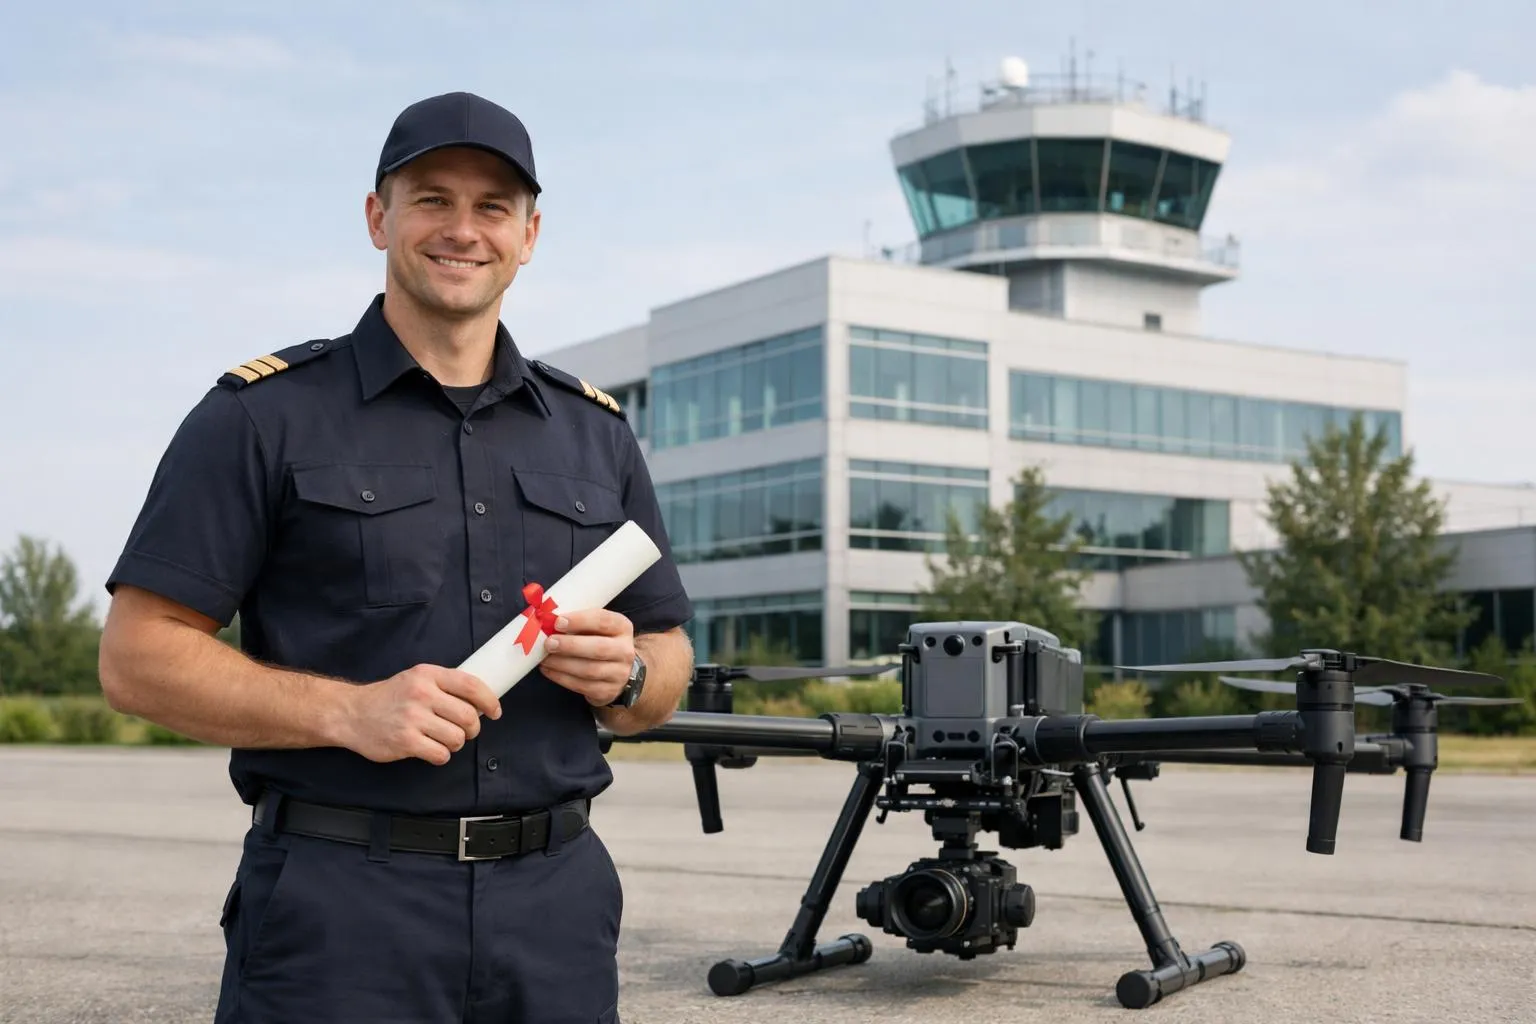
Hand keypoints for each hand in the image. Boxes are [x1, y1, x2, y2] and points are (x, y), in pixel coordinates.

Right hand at [339, 664, 502, 765]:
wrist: (351, 714)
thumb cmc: (389, 698)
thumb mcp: (416, 679)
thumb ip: (444, 685)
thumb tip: (480, 700)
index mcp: (428, 675)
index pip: (471, 685)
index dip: (489, 700)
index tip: (495, 711)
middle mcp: (421, 694)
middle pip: (468, 716)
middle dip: (472, 728)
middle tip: (464, 731)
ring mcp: (412, 718)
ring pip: (457, 738)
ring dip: (455, 743)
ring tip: (443, 740)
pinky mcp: (405, 741)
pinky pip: (440, 754)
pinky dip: (441, 755)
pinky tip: (431, 749)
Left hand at [540, 608, 635, 706]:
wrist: (618, 669)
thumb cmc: (600, 640)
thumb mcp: (596, 627)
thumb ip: (578, 623)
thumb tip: (548, 623)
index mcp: (622, 627)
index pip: (603, 621)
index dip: (580, 620)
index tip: (558, 621)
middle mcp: (625, 650)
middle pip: (599, 648)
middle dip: (570, 645)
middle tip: (549, 643)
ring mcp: (619, 673)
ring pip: (589, 670)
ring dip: (562, 664)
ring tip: (544, 658)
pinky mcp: (608, 691)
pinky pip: (582, 686)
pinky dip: (562, 678)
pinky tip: (548, 670)